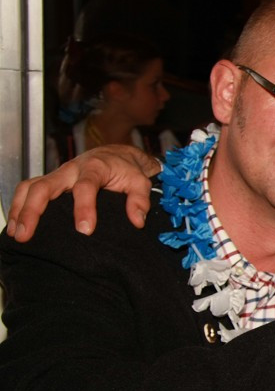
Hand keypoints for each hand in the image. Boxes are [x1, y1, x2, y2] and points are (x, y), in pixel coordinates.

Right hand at [6, 145, 158, 241]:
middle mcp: (71, 169)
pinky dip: (20, 206)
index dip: (84, 208)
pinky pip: (29, 190)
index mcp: (95, 168)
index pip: (85, 187)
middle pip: (44, 186)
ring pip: (30, 187)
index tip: (84, 230)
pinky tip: (17, 225)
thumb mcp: (141, 181)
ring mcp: (58, 175)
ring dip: (20, 209)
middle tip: (27, 235)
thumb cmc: (127, 169)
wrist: (117, 155)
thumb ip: (140, 200)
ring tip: (17, 234)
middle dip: (32, 211)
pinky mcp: (52, 181)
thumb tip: (137, 220)